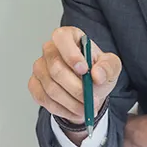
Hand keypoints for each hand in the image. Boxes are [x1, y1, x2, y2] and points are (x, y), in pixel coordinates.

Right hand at [29, 27, 120, 143]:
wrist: (89, 90)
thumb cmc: (97, 72)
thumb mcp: (111, 66)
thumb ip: (108, 67)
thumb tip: (97, 74)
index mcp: (68, 36)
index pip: (61, 38)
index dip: (71, 54)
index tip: (85, 70)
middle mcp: (50, 49)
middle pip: (55, 68)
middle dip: (75, 87)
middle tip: (90, 99)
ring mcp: (39, 67)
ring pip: (51, 87)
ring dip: (71, 102)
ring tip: (87, 108)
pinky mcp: (34, 84)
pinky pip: (44, 99)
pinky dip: (62, 109)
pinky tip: (75, 110)